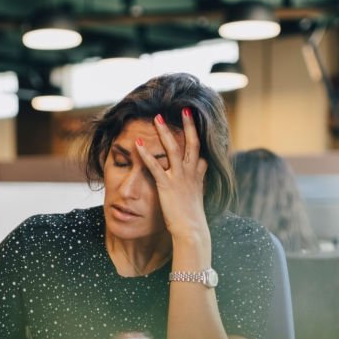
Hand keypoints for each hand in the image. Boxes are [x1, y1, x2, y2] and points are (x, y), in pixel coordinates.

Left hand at [135, 108, 209, 241]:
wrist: (192, 230)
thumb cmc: (192, 218)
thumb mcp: (196, 198)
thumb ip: (195, 186)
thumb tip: (195, 183)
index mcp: (198, 176)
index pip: (201, 152)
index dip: (199, 136)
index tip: (197, 122)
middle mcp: (191, 173)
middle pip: (192, 143)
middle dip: (188, 125)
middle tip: (184, 109)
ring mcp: (180, 178)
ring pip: (174, 148)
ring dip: (165, 132)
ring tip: (157, 117)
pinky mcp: (167, 185)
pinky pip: (155, 166)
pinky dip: (145, 154)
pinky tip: (137, 144)